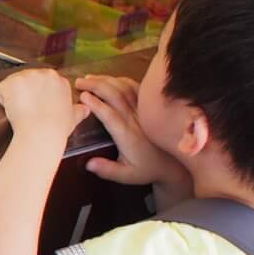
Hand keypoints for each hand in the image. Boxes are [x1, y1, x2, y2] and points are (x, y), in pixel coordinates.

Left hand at [0, 68, 87, 144]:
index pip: (42, 82)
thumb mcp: (73, 117)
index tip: (37, 106)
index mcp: (59, 80)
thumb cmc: (56, 128)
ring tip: (22, 111)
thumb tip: (85, 109)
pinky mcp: (11, 82)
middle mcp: (44, 74)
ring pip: (14, 84)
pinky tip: (12, 109)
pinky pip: (1, 89)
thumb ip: (79, 110)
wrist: (41, 132)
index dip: (37, 96)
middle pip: (28, 80)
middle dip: (25, 94)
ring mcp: (27, 76)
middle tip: (28, 111)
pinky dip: (2, 100)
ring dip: (14, 96)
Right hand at [78, 75, 191, 196]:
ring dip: (105, 80)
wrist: (174, 162)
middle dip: (96, 86)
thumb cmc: (147, 169)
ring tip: (88, 78)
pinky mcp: (148, 105)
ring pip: (124, 88)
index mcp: (128, 136)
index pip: (110, 115)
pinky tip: (108, 79)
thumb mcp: (127, 176)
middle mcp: (136, 119)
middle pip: (116, 96)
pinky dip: (119, 80)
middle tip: (78, 82)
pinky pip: (135, 87)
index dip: (96, 104)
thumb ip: (107, 170)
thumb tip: (88, 164)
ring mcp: (143, 110)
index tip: (82, 96)